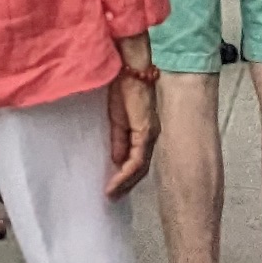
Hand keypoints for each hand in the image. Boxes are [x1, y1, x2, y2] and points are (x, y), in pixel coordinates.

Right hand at [102, 59, 157, 198]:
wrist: (129, 66)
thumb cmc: (122, 85)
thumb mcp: (116, 117)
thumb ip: (118, 138)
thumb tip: (116, 161)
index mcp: (143, 130)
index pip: (137, 159)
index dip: (126, 175)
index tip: (112, 187)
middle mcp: (150, 135)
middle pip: (141, 168)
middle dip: (127, 184)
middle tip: (113, 197)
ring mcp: (149, 134)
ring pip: (140, 168)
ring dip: (125, 183)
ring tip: (111, 194)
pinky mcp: (145, 132)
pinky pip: (137, 160)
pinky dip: (125, 174)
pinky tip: (114, 182)